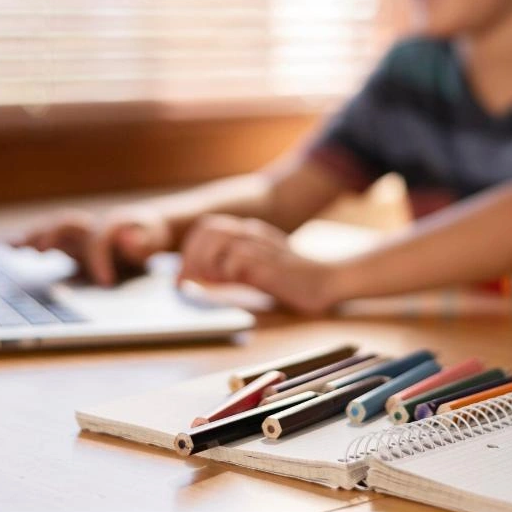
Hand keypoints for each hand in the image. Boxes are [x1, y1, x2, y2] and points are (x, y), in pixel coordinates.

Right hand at [13, 207, 171, 286]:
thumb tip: (128, 238)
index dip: (101, 260)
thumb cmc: (151, 236)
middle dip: (54, 236)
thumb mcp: (154, 241)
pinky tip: (9, 246)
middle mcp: (92, 226)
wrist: (147, 229)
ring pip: (53, 230)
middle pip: (69, 224)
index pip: (101, 240)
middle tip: (40, 251)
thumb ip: (143, 242)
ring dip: (34, 236)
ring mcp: (79, 235)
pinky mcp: (70, 245)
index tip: (106, 283)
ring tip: (11, 245)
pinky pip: (47, 240)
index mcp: (113, 225)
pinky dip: (28, 242)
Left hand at [177, 215, 339, 314]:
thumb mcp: (256, 269)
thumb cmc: (292, 279)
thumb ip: (230, 269)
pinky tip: (232, 284)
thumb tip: (197, 280)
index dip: (190, 250)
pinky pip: (237, 259)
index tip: (184, 276)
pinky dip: (227, 273)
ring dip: (207, 263)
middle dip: (192, 256)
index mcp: (247, 232)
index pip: (207, 226)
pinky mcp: (269, 262)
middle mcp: (252, 233)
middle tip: (190, 282)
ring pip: (219, 240)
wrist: (327, 279)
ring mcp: (261, 245)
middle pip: (208, 229)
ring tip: (212, 282)